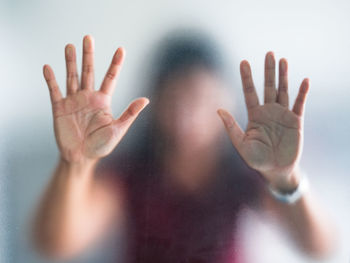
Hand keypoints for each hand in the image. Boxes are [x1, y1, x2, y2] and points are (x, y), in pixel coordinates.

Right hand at [43, 35, 148, 163]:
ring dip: (70, 62)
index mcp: (103, 101)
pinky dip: (51, 79)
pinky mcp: (59, 108)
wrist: (81, 158)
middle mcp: (88, 97)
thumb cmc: (101, 146)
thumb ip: (130, 113)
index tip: (121, 49)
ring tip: (70, 46)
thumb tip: (146, 99)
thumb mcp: (118, 130)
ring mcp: (73, 101)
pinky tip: (48, 67)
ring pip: (72, 77)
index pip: (110, 78)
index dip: (116, 64)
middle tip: (89, 38)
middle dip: (89, 55)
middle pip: (89, 72)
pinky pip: (54, 91)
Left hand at [217, 52, 308, 191]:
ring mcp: (283, 115)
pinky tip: (304, 80)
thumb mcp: (241, 144)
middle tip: (269, 53)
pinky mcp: (295, 121)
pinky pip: (299, 104)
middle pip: (268, 86)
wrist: (276, 170)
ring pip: (283, 91)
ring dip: (283, 76)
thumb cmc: (257, 159)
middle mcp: (269, 111)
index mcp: (255, 115)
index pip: (249, 92)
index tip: (243, 62)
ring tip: (283, 60)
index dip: (247, 77)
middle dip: (268, 70)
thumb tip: (218, 110)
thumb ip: (231, 127)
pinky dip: (302, 93)